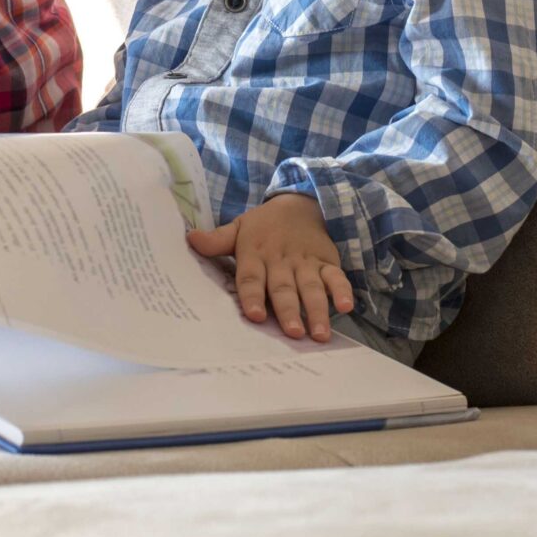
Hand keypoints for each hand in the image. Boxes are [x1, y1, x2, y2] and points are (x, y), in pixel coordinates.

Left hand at [186, 193, 354, 341]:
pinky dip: (342, 291)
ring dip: (316, 309)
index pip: (252, 277)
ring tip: (319, 333)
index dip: (252, 296)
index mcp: (256, 253)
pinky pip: (336, 277)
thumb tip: (190, 239)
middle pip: (284, 288)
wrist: (300, 203)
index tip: (255, 316)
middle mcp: (281, 260)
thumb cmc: (264, 226)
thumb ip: (217, 240)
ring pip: (311, 287)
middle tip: (292, 333)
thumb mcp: (239, 228)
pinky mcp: (326, 262)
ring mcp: (306, 262)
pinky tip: (345, 307)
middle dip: (289, 310)